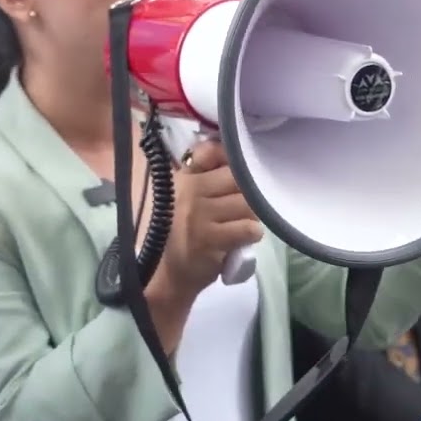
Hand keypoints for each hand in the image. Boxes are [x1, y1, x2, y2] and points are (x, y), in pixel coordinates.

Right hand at [155, 139, 262, 294]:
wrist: (167, 273)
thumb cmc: (179, 230)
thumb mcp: (183, 195)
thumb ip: (202, 170)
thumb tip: (222, 147)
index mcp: (184, 177)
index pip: (216, 152)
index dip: (234, 162)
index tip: (238, 175)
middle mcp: (190, 191)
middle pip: (239, 178)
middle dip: (249, 191)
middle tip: (246, 204)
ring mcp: (200, 216)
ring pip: (247, 203)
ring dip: (253, 214)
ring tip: (244, 221)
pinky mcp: (211, 240)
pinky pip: (248, 228)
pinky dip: (252, 233)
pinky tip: (244, 237)